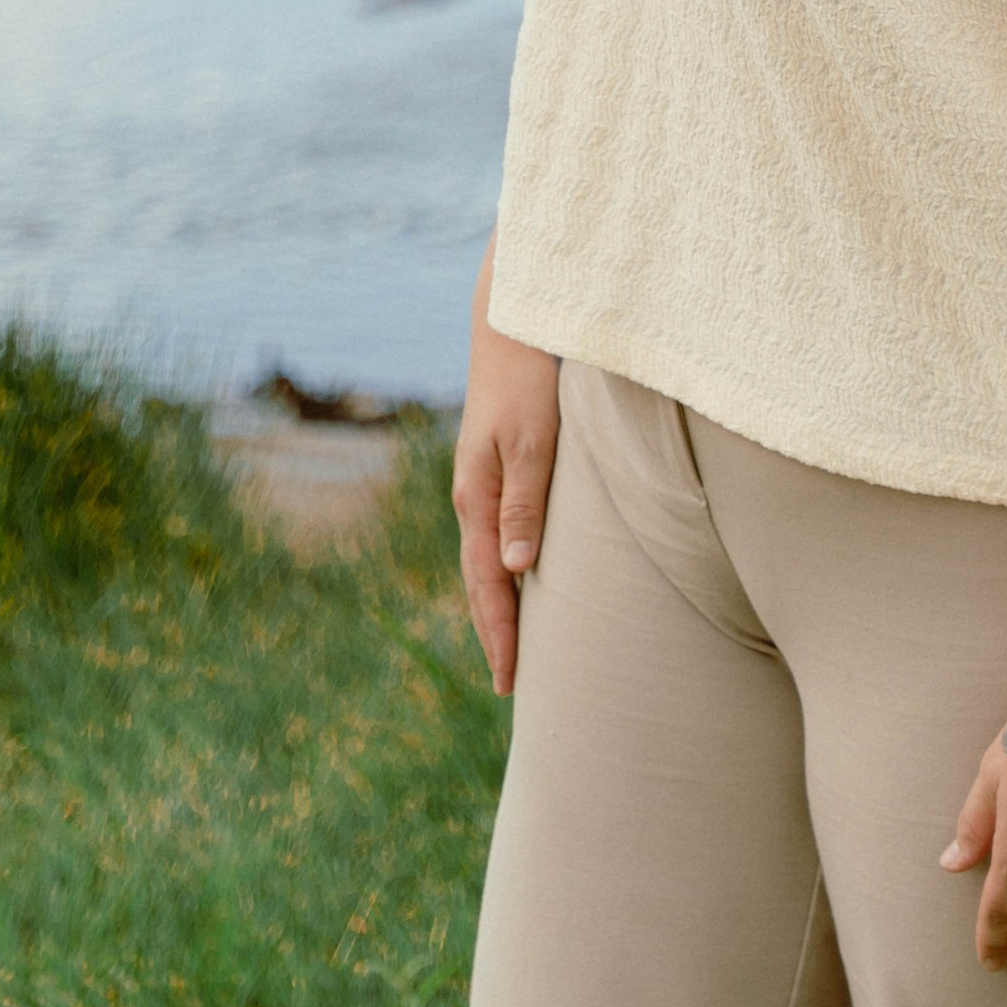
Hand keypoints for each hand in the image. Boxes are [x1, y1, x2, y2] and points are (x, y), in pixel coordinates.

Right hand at [451, 244, 560, 695]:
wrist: (513, 322)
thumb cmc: (530, 380)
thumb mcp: (533, 441)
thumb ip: (524, 503)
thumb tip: (518, 570)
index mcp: (476, 498)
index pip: (488, 584)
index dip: (500, 635)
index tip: (510, 684)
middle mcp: (473, 496)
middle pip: (480, 579)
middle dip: (495, 630)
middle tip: (511, 683)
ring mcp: (481, 481)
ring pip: (487, 558)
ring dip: (499, 602)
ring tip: (515, 643)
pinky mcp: (496, 466)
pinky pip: (497, 533)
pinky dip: (505, 567)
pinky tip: (522, 575)